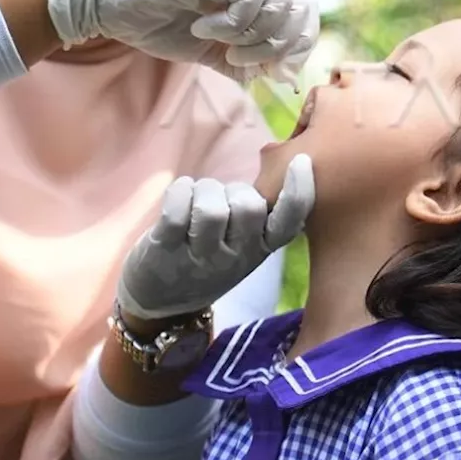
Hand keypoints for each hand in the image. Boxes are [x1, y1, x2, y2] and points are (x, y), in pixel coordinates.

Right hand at [46, 0, 318, 82]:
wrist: (109, 0)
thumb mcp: (211, 49)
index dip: (299, 46)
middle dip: (278, 47)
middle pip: (301, 9)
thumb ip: (245, 61)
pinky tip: (202, 27)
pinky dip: (231, 24)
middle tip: (241, 58)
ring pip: (279, 5)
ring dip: (253, 37)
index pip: (305, 12)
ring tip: (220, 44)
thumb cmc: (158, 22)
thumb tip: (280, 78)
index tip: (274, 71)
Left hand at [117, 154, 314, 319]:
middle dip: (234, 189)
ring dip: (203, 190)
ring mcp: (201, 257)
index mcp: (261, 249)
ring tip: (196, 199)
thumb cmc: (209, 257)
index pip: (289, 223)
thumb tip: (279, 168)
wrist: (160, 299)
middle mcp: (235, 257)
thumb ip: (259, 215)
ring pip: (211, 208)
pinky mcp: (166, 249)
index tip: (300, 160)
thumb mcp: (244, 244)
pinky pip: (177, 211)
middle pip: (248, 206)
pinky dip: (179, 191)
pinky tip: (179, 195)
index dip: (299, 191)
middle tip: (222, 199)